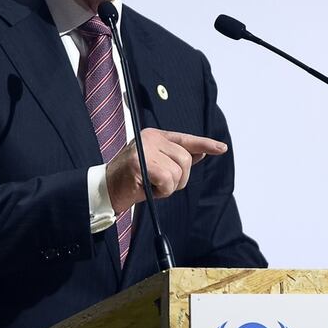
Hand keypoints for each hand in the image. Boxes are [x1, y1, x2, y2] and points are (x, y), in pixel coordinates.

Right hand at [105, 128, 227, 213]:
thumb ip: (177, 159)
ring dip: (169, 186)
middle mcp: (150, 138)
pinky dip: (162, 191)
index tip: (222, 148)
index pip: (185, 139)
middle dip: (180, 178)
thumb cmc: (132, 180)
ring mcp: (144, 149)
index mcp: (155, 136)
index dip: (205, 144)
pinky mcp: (140, 163)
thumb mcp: (157, 166)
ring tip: (152, 186)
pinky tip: (148, 190)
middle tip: (162, 185)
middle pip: (185, 159)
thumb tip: (201, 154)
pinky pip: (168, 180)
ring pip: (178, 172)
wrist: (106, 190)